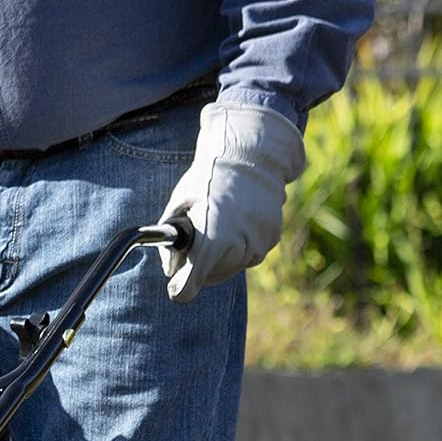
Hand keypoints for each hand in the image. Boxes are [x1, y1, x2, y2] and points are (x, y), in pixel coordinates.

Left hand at [158, 102, 305, 303]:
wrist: (252, 153)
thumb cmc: (209, 176)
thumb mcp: (178, 203)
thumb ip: (169, 239)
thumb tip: (170, 268)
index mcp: (211, 238)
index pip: (189, 286)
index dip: (179, 287)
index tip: (175, 282)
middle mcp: (238, 245)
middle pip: (209, 278)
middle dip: (198, 266)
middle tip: (194, 240)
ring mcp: (259, 243)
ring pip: (230, 268)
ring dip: (219, 257)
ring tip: (216, 224)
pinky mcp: (272, 239)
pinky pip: (249, 255)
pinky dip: (239, 247)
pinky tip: (235, 222)